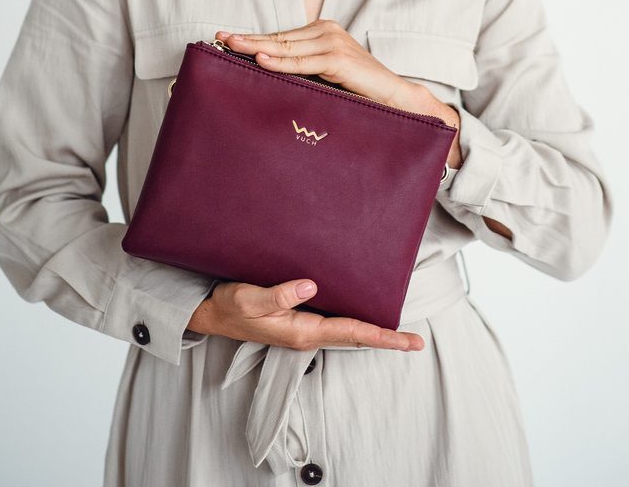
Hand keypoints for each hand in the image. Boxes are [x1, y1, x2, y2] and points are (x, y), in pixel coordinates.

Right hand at [186, 277, 424, 351]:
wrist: (212, 312)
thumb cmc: (230, 305)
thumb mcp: (250, 297)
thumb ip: (279, 293)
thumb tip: (311, 285)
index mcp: (302, 331)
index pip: (351, 333)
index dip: (382, 336)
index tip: (409, 342)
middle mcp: (308, 333)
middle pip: (356, 337)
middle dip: (386, 340)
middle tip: (416, 342)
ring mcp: (304, 329)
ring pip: (347, 332)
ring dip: (372, 332)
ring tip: (398, 331)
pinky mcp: (298, 320)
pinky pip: (335, 323)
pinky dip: (354, 323)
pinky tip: (361, 314)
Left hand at [215, 20, 461, 166]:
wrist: (397, 99)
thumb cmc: (361, 92)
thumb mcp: (326, 77)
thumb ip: (302, 71)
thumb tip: (266, 75)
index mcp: (322, 32)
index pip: (280, 36)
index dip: (253, 38)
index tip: (226, 38)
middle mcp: (326, 31)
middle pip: (278, 38)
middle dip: (248, 39)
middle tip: (220, 38)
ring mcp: (332, 42)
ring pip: (286, 47)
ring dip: (256, 47)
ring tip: (232, 46)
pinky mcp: (339, 59)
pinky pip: (302, 62)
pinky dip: (280, 62)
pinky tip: (260, 60)